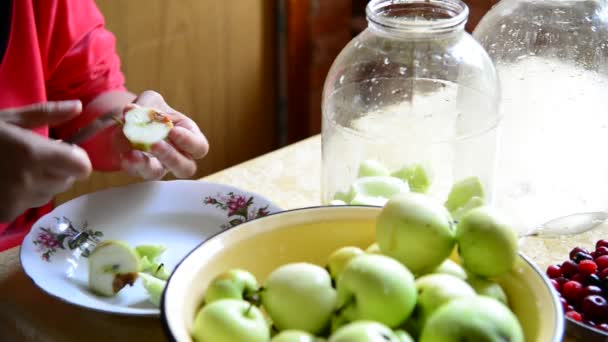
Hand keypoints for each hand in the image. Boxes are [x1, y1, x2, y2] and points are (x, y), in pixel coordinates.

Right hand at [0, 101, 91, 221]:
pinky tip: (5, 184)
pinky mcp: (5, 214)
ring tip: (16, 170)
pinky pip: (29, 205)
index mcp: (33, 153)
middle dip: (59, 169)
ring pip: (50, 193)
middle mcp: (29, 181)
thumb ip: (46, 113)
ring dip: (42, 183)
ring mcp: (16, 201)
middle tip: (35, 158)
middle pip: (67, 180)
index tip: (64, 151)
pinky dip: (23, 197)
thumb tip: (78, 106)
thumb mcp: (9, 117)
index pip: (82, 167)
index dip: (77, 159)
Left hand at [116, 91, 208, 179]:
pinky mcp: (139, 169)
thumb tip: (131, 110)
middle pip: (186, 168)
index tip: (173, 131)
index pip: (199, 147)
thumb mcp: (151, 101)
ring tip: (134, 153)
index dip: (189, 142)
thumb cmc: (150, 111)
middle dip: (171, 158)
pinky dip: (129, 163)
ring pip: (158, 174)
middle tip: (155, 144)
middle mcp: (178, 156)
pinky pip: (136, 172)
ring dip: (146, 165)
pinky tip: (124, 155)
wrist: (129, 122)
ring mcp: (159, 165)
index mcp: (189, 137)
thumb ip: (145, 104)